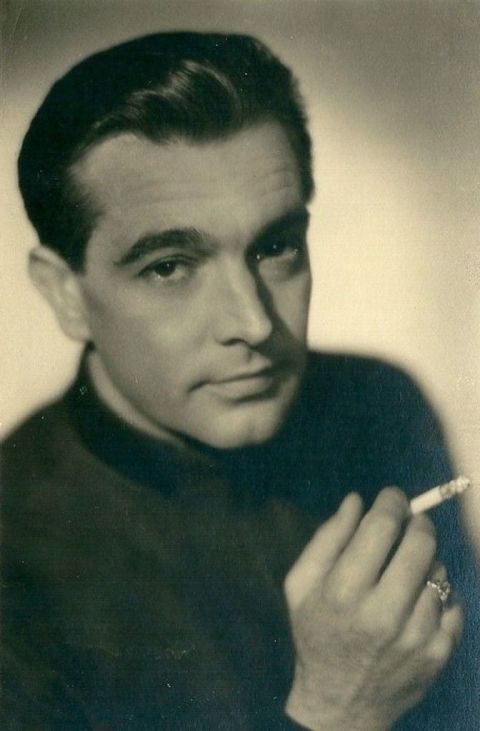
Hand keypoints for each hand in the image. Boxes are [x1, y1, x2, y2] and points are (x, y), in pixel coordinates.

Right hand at [284, 488, 462, 730]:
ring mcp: (415, 637)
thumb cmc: (316, 634)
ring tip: (405, 573)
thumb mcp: (300, 585)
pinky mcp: (438, 654)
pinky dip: (438, 596)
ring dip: (426, 562)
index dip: (391, 502)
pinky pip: (453, 604)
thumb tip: (356, 500)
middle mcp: (383, 613)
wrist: (341, 704)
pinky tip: (417, 603)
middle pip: (420, 543)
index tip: (393, 496)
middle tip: (410, 522)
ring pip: (438, 572)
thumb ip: (326, 538)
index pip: (382, 527)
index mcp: (343, 592)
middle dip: (418, 522)